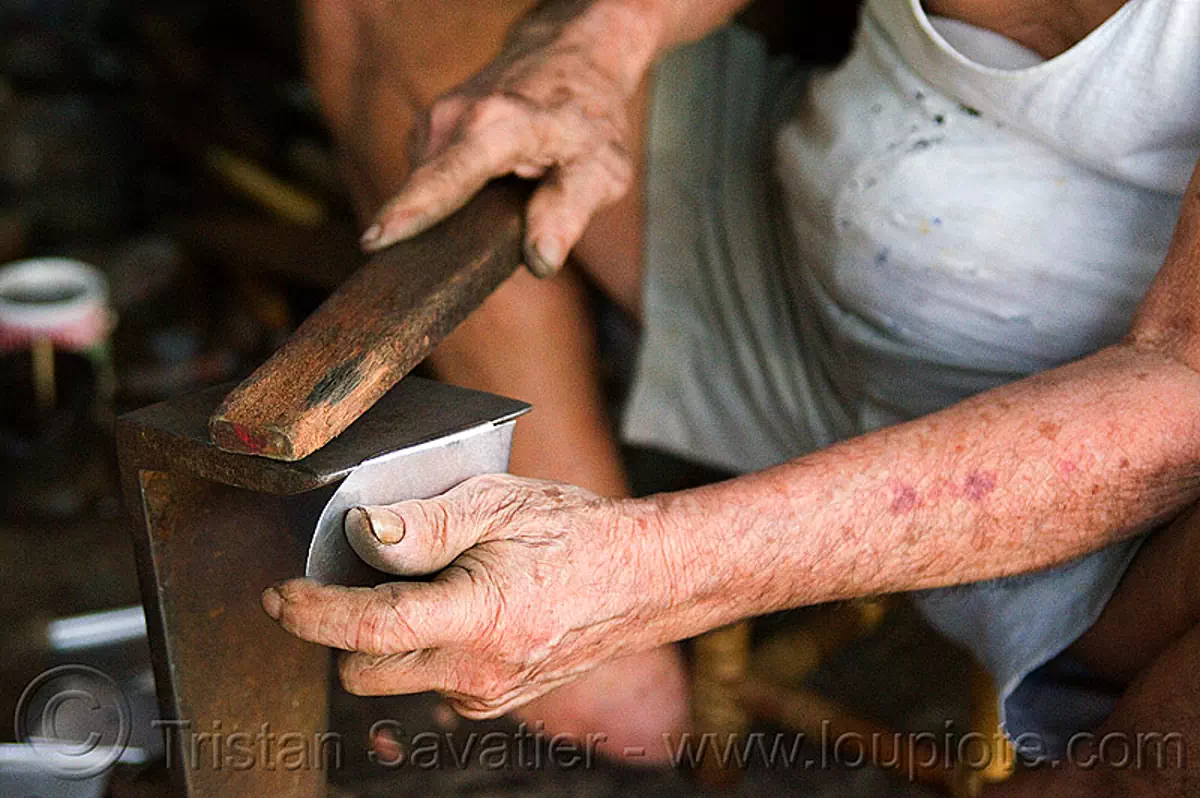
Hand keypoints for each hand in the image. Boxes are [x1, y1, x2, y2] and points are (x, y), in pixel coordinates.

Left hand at [261, 474, 677, 717]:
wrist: (640, 579)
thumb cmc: (573, 533)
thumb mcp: (498, 503)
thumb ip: (425, 522)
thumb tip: (361, 531)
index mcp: (481, 617)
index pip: (372, 629)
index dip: (314, 613)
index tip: (282, 594)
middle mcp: (480, 670)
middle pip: (365, 671)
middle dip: (345, 629)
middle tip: (356, 575)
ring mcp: (487, 694)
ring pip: (395, 679)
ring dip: (385, 639)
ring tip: (429, 582)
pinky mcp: (493, 700)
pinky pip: (430, 680)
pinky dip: (420, 648)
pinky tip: (454, 604)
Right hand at [358, 0, 661, 276]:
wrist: (571, 61)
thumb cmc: (588, 121)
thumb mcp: (600, 170)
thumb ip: (568, 212)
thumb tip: (541, 260)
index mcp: (497, 127)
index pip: (446, 179)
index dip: (411, 213)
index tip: (375, 240)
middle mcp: (455, 118)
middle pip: (424, 193)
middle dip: (428, 234)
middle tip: (460, 256)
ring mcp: (435, 119)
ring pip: (425, 188)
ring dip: (451, 212)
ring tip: (495, 206)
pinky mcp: (428, 127)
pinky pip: (428, 178)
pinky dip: (449, 194)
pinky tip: (483, 189)